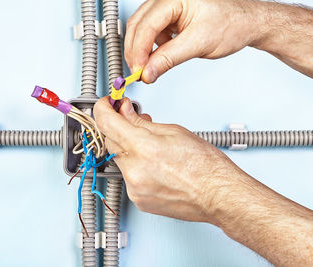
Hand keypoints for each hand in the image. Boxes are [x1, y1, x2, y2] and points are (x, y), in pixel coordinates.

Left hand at [94, 97, 312, 265]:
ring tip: (149, 143)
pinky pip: (128, 176)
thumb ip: (141, 123)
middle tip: (129, 117)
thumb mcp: (173, 131)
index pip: (106, 122)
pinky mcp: (138, 200)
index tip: (106, 104)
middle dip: (117, 127)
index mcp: (143, 148)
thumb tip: (124, 113)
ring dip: (128, 148)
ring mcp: (134, 188)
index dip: (102, 108)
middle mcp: (134, 170)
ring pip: (119, 159)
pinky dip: (135, 166)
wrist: (218, 196)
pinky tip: (152, 163)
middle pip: (110, 141)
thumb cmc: (205, 166)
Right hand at [125, 0, 261, 82]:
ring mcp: (167, 6)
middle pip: (137, 24)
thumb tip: (148, 72)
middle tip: (138, 72)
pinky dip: (150, 47)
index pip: (147, 25)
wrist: (246, 23)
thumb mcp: (198, 44)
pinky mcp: (169, 16)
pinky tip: (157, 57)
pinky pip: (151, 32)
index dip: (138, 50)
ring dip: (141, 50)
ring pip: (141, 28)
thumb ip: (169, 58)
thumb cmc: (232, 24)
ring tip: (148, 67)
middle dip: (135, 51)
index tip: (138, 71)